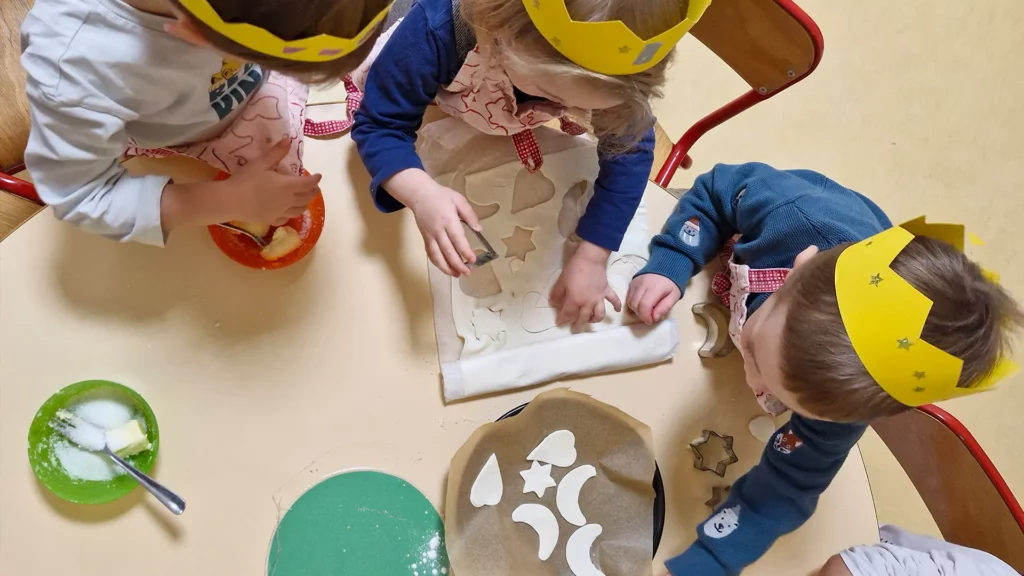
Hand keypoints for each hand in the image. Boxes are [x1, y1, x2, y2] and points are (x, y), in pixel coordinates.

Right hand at [159, 138, 320, 232]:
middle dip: (312, 192)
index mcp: (288, 186)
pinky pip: (286, 218)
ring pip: (298, 210)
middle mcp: (288, 201)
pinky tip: (289, 212)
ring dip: (305, 204)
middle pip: (306, 197)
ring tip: (306, 200)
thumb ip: (276, 153)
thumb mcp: (261, 163)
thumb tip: (288, 140)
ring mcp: (280, 212)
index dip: (314, 179)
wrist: (230, 201)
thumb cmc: (246, 180)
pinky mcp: (271, 220)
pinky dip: (291, 214)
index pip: (307, 183)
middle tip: (315, 188)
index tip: (319, 176)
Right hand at [386, 169, 480, 276]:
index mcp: (449, 220)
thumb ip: (469, 214)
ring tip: (457, 275)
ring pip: (437, 255)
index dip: (465, 252)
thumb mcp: (459, 200)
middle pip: (447, 251)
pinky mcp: (425, 238)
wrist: (420, 194)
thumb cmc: (441, 196)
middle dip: (457, 264)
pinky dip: (437, 263)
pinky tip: (445, 268)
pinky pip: (430, 253)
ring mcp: (430, 235)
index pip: (458, 239)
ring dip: (446, 267)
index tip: (473, 260)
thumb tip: (479, 229)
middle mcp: (438, 230)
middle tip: (467, 272)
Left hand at [551, 241, 620, 328]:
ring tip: (591, 320)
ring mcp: (599, 298)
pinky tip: (616, 310)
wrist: (590, 259)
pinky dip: (616, 305)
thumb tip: (554, 303)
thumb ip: (556, 294)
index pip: (567, 313)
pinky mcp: (606, 291)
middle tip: (574, 328)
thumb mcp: (560, 282)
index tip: (559, 322)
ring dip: (595, 319)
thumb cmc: (573, 269)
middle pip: (583, 317)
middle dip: (578, 324)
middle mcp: (588, 303)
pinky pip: (613, 300)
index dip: (562, 318)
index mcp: (575, 300)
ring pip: (599, 314)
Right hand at [627, 274, 680, 324]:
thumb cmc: (671, 284)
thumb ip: (664, 307)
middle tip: (649, 317)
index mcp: (655, 288)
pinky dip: (632, 303)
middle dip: (641, 315)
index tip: (651, 321)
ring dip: (636, 310)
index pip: (644, 306)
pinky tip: (640, 304)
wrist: (666, 267)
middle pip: (635, 305)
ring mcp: (635, 283)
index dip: (646, 316)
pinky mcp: (632, 282)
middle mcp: (642, 284)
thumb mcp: (674, 296)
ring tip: (645, 310)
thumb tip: (654, 317)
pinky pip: (628, 296)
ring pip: (629, 301)